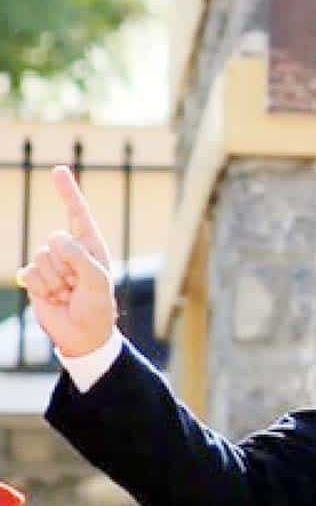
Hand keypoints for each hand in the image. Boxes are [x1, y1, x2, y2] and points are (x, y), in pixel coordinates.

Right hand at [16, 166, 115, 357]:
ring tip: (67, 293)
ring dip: (54, 279)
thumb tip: (56, 239)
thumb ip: (80, 258)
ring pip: (40, 257)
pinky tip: (52, 297)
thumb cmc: (97, 306)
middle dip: (65, 266)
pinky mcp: (36, 278)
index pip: (78, 213)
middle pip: (54, 240)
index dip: (68, 192)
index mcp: (91, 246)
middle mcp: (71, 250)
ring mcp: (52, 264)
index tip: (58, 170)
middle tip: (77, 285)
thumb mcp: (97, 282)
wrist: (81, 335)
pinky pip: (29, 274)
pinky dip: (40, 288)